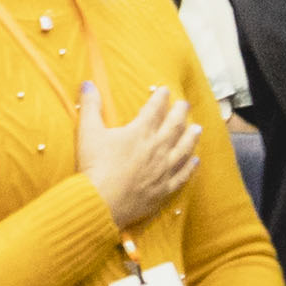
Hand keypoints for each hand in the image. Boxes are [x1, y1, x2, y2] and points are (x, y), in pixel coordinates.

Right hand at [76, 82, 201, 228]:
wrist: (101, 202)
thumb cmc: (95, 166)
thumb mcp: (88, 131)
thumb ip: (91, 105)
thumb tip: (88, 83)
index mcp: (140, 132)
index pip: (154, 109)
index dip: (160, 98)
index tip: (165, 90)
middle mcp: (157, 148)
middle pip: (174, 126)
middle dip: (180, 113)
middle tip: (185, 104)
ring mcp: (163, 169)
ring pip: (183, 149)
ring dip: (191, 137)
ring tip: (197, 129)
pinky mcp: (163, 189)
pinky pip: (182, 176)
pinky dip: (190, 167)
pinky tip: (195, 161)